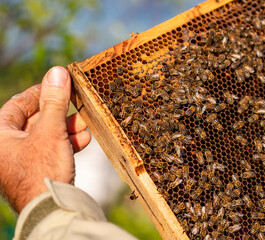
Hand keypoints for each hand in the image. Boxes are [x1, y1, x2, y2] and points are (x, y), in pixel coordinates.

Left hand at [0, 66, 90, 212]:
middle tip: (76, 104)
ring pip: (45, 136)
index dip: (40, 92)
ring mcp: (20, 161)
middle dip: (59, 113)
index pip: (18, 104)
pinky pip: (50, 151)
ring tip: (84, 124)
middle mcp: (5, 148)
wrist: (51, 210)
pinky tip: (83, 140)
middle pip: (34, 120)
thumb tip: (57, 72)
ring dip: (66, 128)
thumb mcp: (50, 130)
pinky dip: (66, 144)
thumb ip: (54, 101)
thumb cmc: (42, 170)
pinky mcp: (35, 171)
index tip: (59, 84)